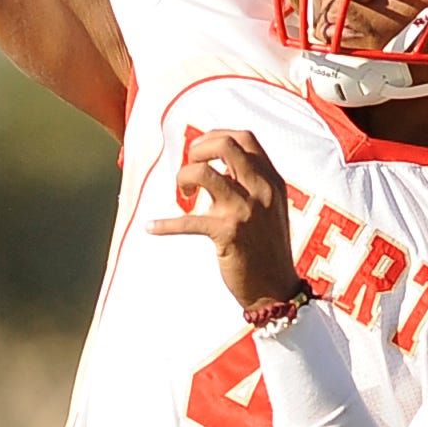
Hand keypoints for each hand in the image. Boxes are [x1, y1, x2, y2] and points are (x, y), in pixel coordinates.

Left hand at [148, 129, 301, 311]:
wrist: (275, 289)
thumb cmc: (267, 248)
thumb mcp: (270, 208)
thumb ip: (251, 184)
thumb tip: (216, 165)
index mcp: (271, 180)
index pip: (244, 138)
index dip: (215, 137)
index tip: (200, 152)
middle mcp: (261, 190)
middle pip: (225, 145)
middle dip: (198, 150)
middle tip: (190, 168)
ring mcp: (245, 211)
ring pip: (204, 174)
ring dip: (184, 177)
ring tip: (183, 194)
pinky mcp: (228, 234)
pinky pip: (187, 221)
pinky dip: (164, 224)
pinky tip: (152, 227)